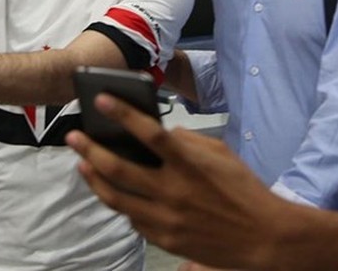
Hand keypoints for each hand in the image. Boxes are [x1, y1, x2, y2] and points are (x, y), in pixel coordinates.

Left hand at [65, 95, 285, 269]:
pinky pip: (133, 219)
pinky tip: (112, 191)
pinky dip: (121, 203)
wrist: (264, 237)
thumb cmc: (244, 189)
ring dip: (95, 178)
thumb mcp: (220, 154)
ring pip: (117, 198)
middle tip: (73, 136)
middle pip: (120, 168)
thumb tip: (162, 134)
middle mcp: (173, 191)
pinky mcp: (165, 239)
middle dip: (91, 150)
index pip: (149, 133)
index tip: (101, 99)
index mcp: (189, 164)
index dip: (123, 114)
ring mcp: (166, 219)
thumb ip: (188, 142)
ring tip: (83, 164)